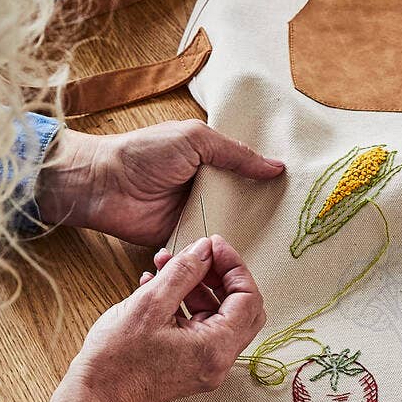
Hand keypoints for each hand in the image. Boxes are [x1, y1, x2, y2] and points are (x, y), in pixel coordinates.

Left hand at [35, 120, 283, 245]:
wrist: (102, 184)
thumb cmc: (144, 153)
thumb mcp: (195, 140)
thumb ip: (235, 154)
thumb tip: (276, 167)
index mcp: (210, 161)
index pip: (247, 172)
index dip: (268, 181)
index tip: (298, 194)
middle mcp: (206, 189)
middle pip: (243, 203)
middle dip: (264, 213)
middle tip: (296, 226)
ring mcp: (195, 216)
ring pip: (229, 227)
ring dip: (246, 234)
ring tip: (281, 247)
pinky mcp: (182, 239)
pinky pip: (207, 249)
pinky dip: (221, 254)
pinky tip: (246, 260)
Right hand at [47, 235, 264, 401]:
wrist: (93, 398)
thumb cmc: (115, 360)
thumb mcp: (149, 304)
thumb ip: (184, 272)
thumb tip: (206, 249)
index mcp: (216, 348)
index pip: (248, 298)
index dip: (233, 266)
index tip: (214, 245)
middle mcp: (219, 360)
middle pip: (240, 307)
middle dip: (219, 275)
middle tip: (198, 255)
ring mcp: (206, 365)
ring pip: (217, 315)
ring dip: (195, 286)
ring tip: (165, 264)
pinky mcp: (190, 364)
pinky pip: (199, 327)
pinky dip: (184, 304)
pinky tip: (158, 285)